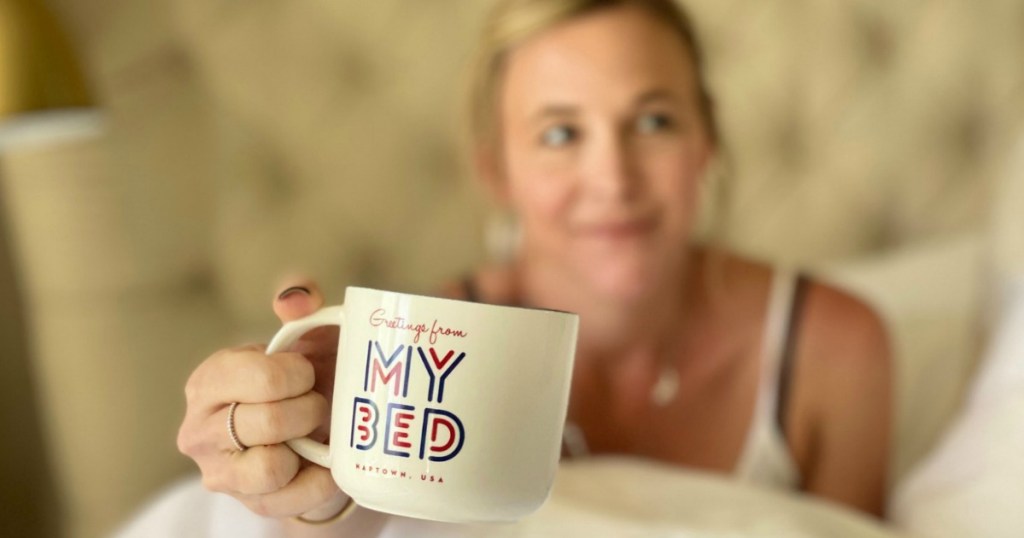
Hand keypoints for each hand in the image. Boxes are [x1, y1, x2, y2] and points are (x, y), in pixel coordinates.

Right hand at [177, 278, 345, 518]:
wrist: (315, 432)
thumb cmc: (303, 380)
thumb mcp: (303, 338)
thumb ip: (299, 307)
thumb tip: (295, 301)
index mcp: (209, 380)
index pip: (257, 376)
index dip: (296, 374)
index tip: (306, 373)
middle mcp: (200, 430)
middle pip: (268, 421)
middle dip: (307, 409)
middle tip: (316, 402)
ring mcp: (221, 473)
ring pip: (270, 467)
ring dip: (307, 445)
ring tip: (313, 431)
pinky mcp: (250, 505)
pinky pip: (292, 500)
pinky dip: (320, 481)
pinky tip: (325, 462)